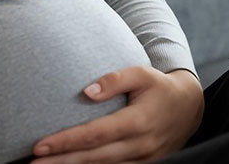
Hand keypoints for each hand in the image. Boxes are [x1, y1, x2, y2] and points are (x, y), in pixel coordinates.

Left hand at [30, 66, 203, 163]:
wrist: (189, 108)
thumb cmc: (159, 87)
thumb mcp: (141, 73)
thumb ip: (114, 79)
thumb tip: (86, 92)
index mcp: (137, 122)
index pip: (94, 135)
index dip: (65, 142)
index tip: (39, 146)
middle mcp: (140, 146)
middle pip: (93, 158)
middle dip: (60, 163)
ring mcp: (143, 160)